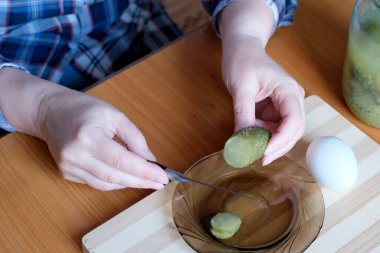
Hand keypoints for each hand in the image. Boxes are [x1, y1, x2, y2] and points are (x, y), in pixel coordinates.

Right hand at [34, 86, 168, 189]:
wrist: (50, 112)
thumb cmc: (83, 109)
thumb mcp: (114, 115)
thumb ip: (134, 137)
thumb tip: (150, 160)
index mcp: (88, 137)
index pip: (122, 161)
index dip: (144, 171)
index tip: (162, 176)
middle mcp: (76, 155)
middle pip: (115, 176)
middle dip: (141, 181)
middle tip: (160, 182)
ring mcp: (68, 167)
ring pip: (106, 184)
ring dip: (130, 184)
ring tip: (148, 181)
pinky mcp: (66, 173)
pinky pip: (96, 183)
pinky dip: (115, 182)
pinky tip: (128, 177)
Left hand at [222, 35, 304, 164]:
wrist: (242, 47)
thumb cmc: (242, 60)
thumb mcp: (240, 87)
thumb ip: (243, 113)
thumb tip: (242, 140)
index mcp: (288, 89)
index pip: (294, 120)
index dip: (281, 139)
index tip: (264, 152)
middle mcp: (292, 98)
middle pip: (294, 130)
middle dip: (278, 146)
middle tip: (260, 159)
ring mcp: (285, 104)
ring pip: (284, 132)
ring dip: (270, 142)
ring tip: (251, 148)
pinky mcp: (276, 108)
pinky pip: (273, 127)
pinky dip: (263, 136)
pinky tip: (251, 138)